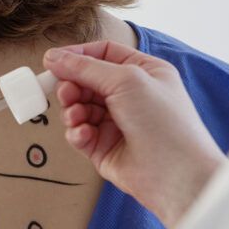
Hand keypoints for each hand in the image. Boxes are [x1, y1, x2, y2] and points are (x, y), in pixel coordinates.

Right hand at [43, 41, 225, 228]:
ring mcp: (116, 122)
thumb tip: (54, 57)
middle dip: (72, 86)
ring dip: (73, 110)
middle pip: (86, 81)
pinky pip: (79, 134)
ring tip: (77, 117)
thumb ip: (86, 67)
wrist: (175, 175)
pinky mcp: (104, 147)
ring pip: (79, 108)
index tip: (53, 61)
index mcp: (143, 72)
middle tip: (65, 93)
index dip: (77, 56)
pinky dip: (77, 132)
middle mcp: (130, 96)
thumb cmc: (164, 122)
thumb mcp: (126, 80)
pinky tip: (84, 135)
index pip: (103, 54)